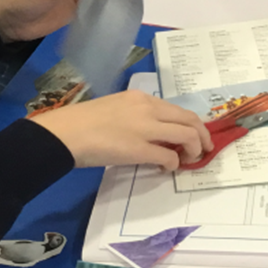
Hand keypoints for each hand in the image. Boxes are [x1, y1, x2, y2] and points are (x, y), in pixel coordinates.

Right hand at [29, 90, 212, 170]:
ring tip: (190, 160)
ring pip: (187, 135)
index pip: (176, 109)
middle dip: (202, 136)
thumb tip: (150, 135)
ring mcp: (145, 128)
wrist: (64, 133)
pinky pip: (170, 156)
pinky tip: (167, 169)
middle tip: (204, 150)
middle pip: (189, 119)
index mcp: (140, 98)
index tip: (195, 135)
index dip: (191, 124)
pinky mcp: (140, 149)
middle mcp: (147, 108)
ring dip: (194, 149)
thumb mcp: (113, 110)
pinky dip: (174, 164)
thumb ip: (135, 117)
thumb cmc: (81, 123)